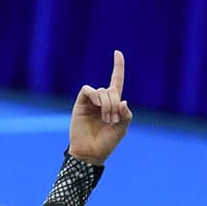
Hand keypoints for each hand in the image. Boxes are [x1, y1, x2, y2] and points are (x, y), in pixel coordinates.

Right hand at [68, 50, 131, 165]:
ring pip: (101, 91)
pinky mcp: (80, 104)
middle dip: (115, 103)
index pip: (116, 81)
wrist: (91, 153)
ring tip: (107, 119)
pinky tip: (97, 105)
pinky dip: (95, 96)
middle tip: (113, 120)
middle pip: (111, 89)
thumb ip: (126, 114)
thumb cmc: (107, 143)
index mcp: (113, 104)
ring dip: (107, 104)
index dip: (118, 67)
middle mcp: (101, 101)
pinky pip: (88, 91)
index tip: (117, 52)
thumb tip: (123, 100)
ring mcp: (90, 102)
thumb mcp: (122, 129)